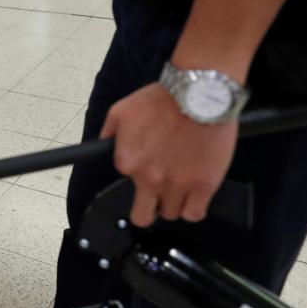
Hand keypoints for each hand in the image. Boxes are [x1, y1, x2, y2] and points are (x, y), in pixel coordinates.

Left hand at [101, 83, 237, 227]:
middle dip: (149, 207)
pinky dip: (194, 209)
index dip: (139, 174)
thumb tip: (103, 147)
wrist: (199, 92)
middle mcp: (149, 179)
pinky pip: (194, 214)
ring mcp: (177, 185)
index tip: (149, 165)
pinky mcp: (204, 185)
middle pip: (143, 215)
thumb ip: (108, 133)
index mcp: (128, 162)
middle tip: (158, 196)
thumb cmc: (163, 98)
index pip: (127, 182)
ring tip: (181, 186)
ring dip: (174, 203)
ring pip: (171, 214)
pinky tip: (195, 197)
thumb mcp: (121, 110)